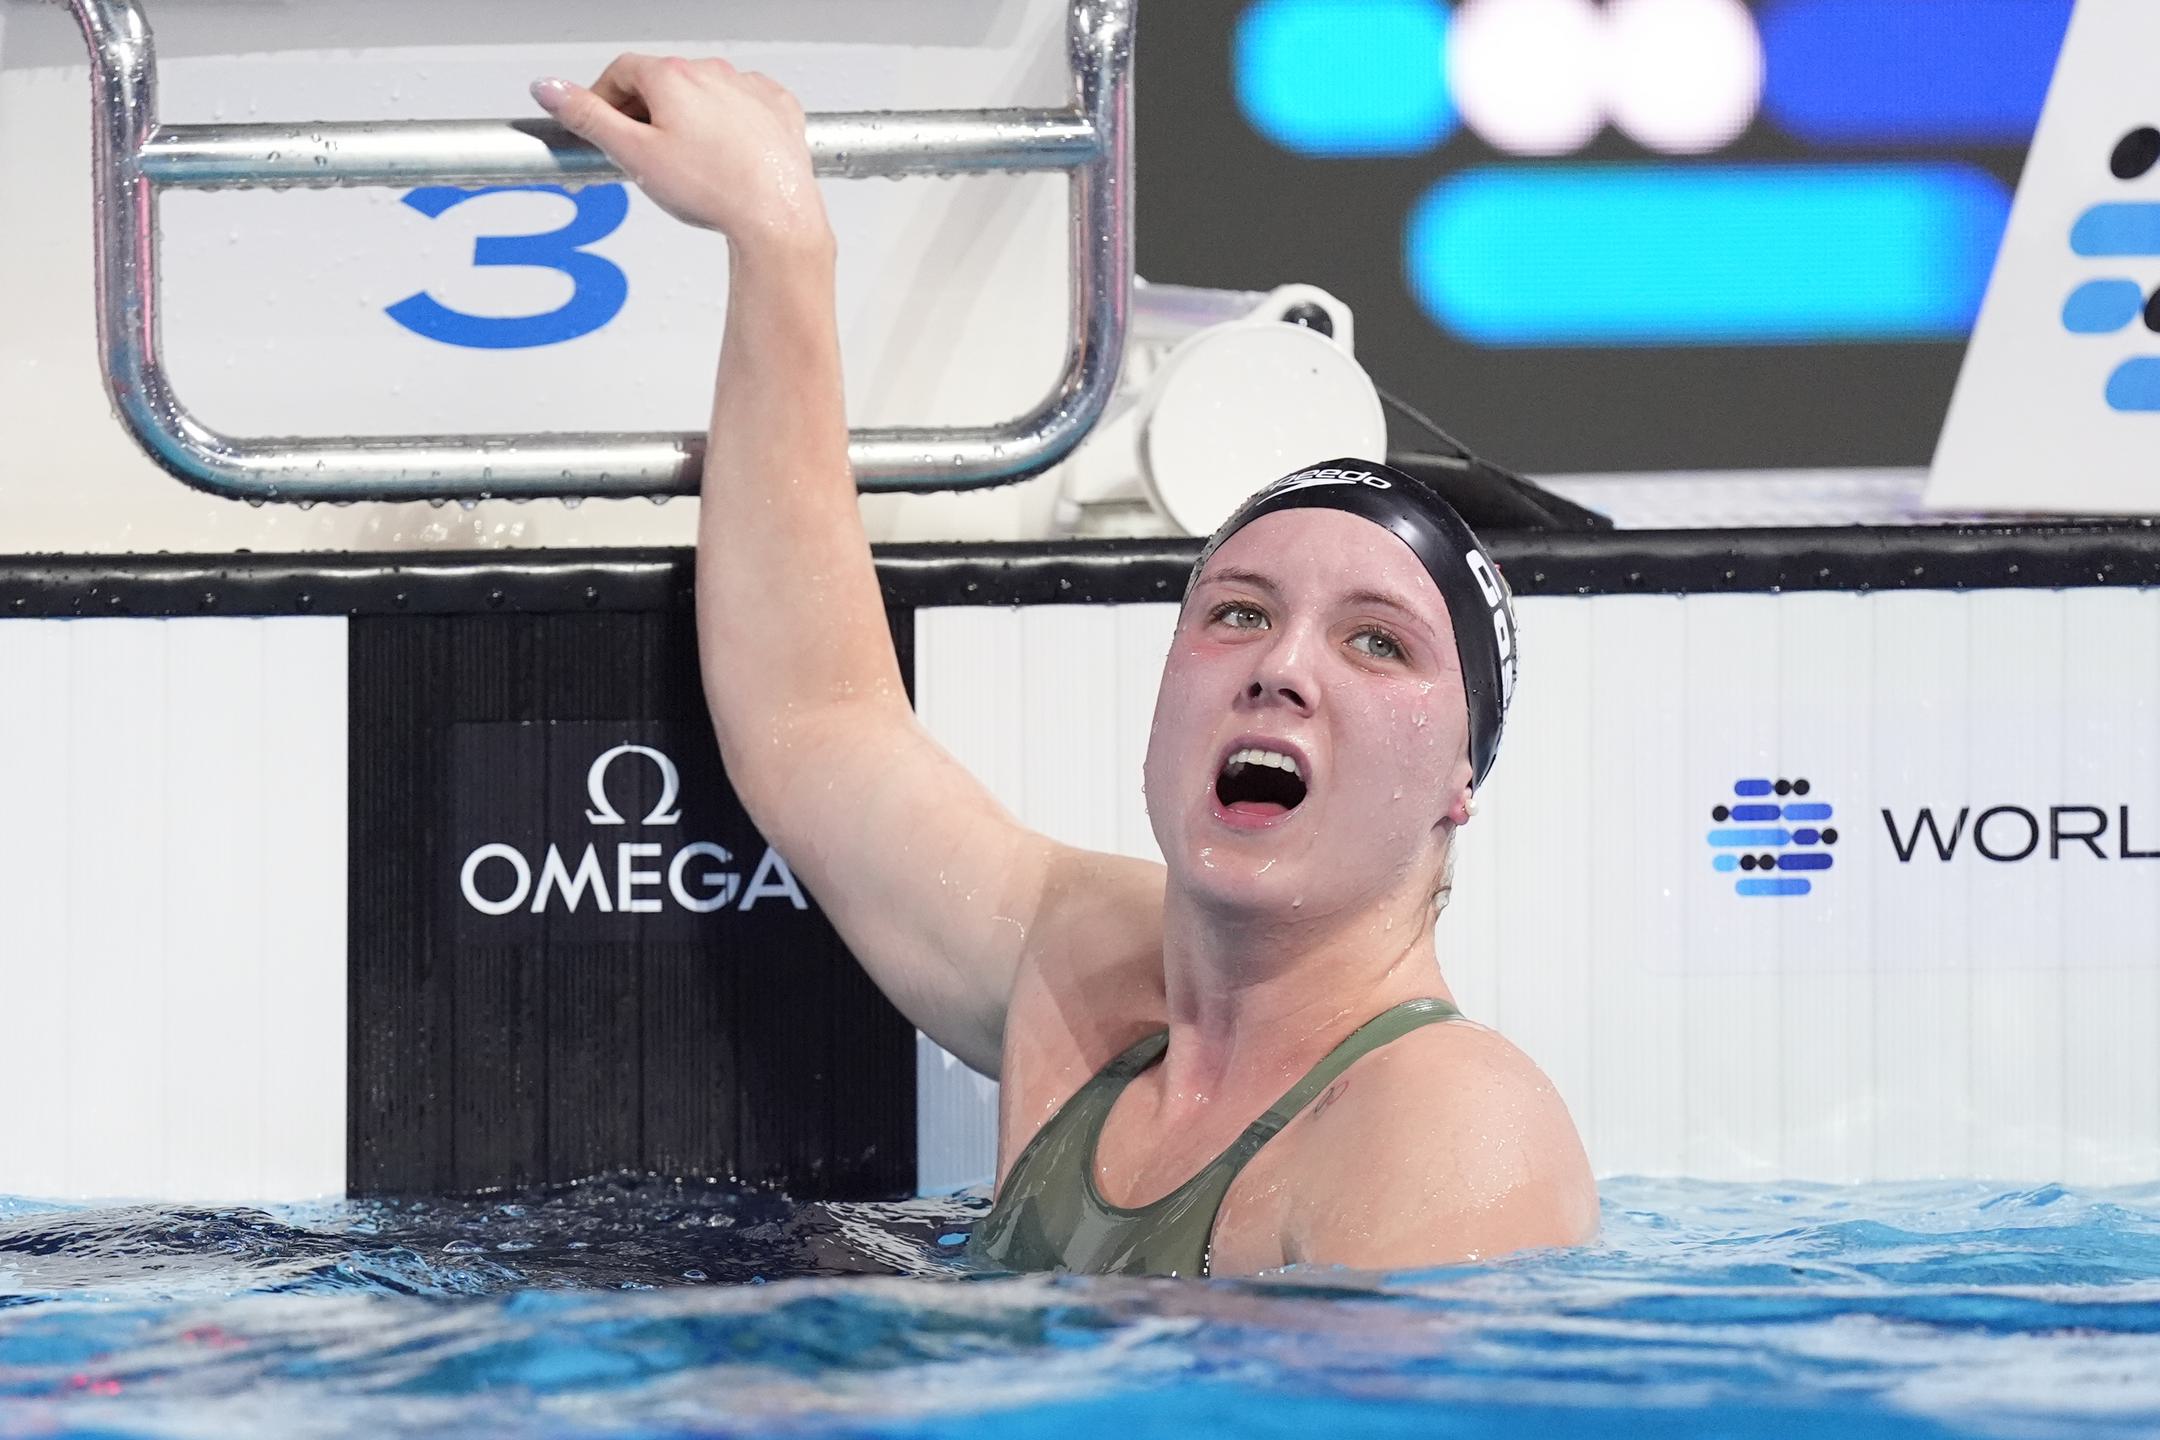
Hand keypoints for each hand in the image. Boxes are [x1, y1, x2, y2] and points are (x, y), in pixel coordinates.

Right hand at [531, 55, 827, 247]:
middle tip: (642, 156)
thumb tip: (549, 89)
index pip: (620, 73)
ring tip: (689, 165)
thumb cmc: (714, 188)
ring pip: (704, 95)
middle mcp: (713, 72)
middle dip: (645, 114)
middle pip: (662, 83)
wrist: (777, 215)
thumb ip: (587, 118)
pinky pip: (743, 107)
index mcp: (672, 77)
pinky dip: (729, 126)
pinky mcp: (777, 108)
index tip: (600, 127)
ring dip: (688, 119)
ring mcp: (749, 88)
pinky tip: (726, 156)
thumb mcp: (634, 155)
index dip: (602, 101)